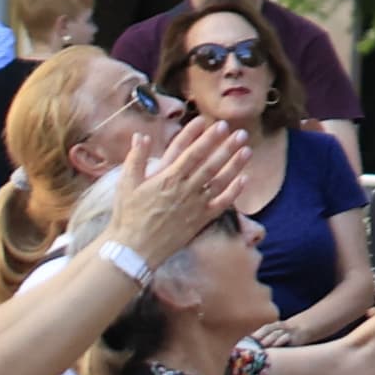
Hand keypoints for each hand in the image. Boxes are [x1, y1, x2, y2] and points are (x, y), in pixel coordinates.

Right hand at [110, 114, 255, 264]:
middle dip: (227, 147)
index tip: (221, 125)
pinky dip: (234, 192)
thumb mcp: (127, 184)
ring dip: (235, 165)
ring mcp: (195, 205)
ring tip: (248, 150)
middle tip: (241, 133)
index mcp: (168, 178)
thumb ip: (136, 158)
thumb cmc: (127, 216)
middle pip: (211, 164)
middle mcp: (185, 190)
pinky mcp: (200, 220)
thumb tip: (140, 135)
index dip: (208, 138)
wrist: (133, 249)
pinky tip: (244, 179)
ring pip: (220, 181)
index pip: (193, 153)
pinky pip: (221, 204)